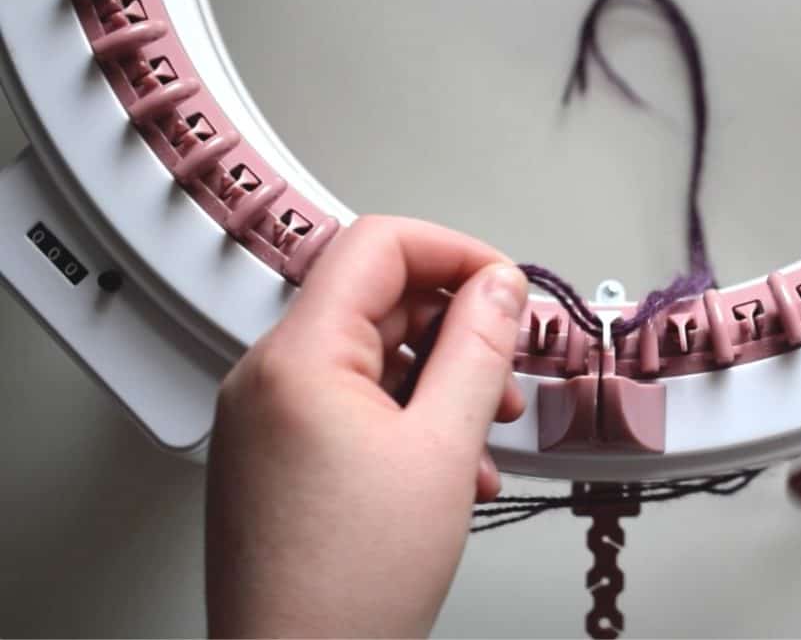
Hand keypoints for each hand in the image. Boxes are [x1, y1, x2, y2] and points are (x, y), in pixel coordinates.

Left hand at [206, 216, 527, 636]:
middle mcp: (267, 378)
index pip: (378, 245)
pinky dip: (407, 421)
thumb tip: (499, 285)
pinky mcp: (276, 457)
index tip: (505, 287)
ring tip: (482, 438)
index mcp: (297, 357)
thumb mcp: (444, 449)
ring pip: (370, 360)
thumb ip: (477, 348)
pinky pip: (350, 407)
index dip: (454, 252)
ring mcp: (266, 420)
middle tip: (505, 375)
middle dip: (455, 331)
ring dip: (439, 384)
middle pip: (376, 304)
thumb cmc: (352, 583)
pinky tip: (447, 470)